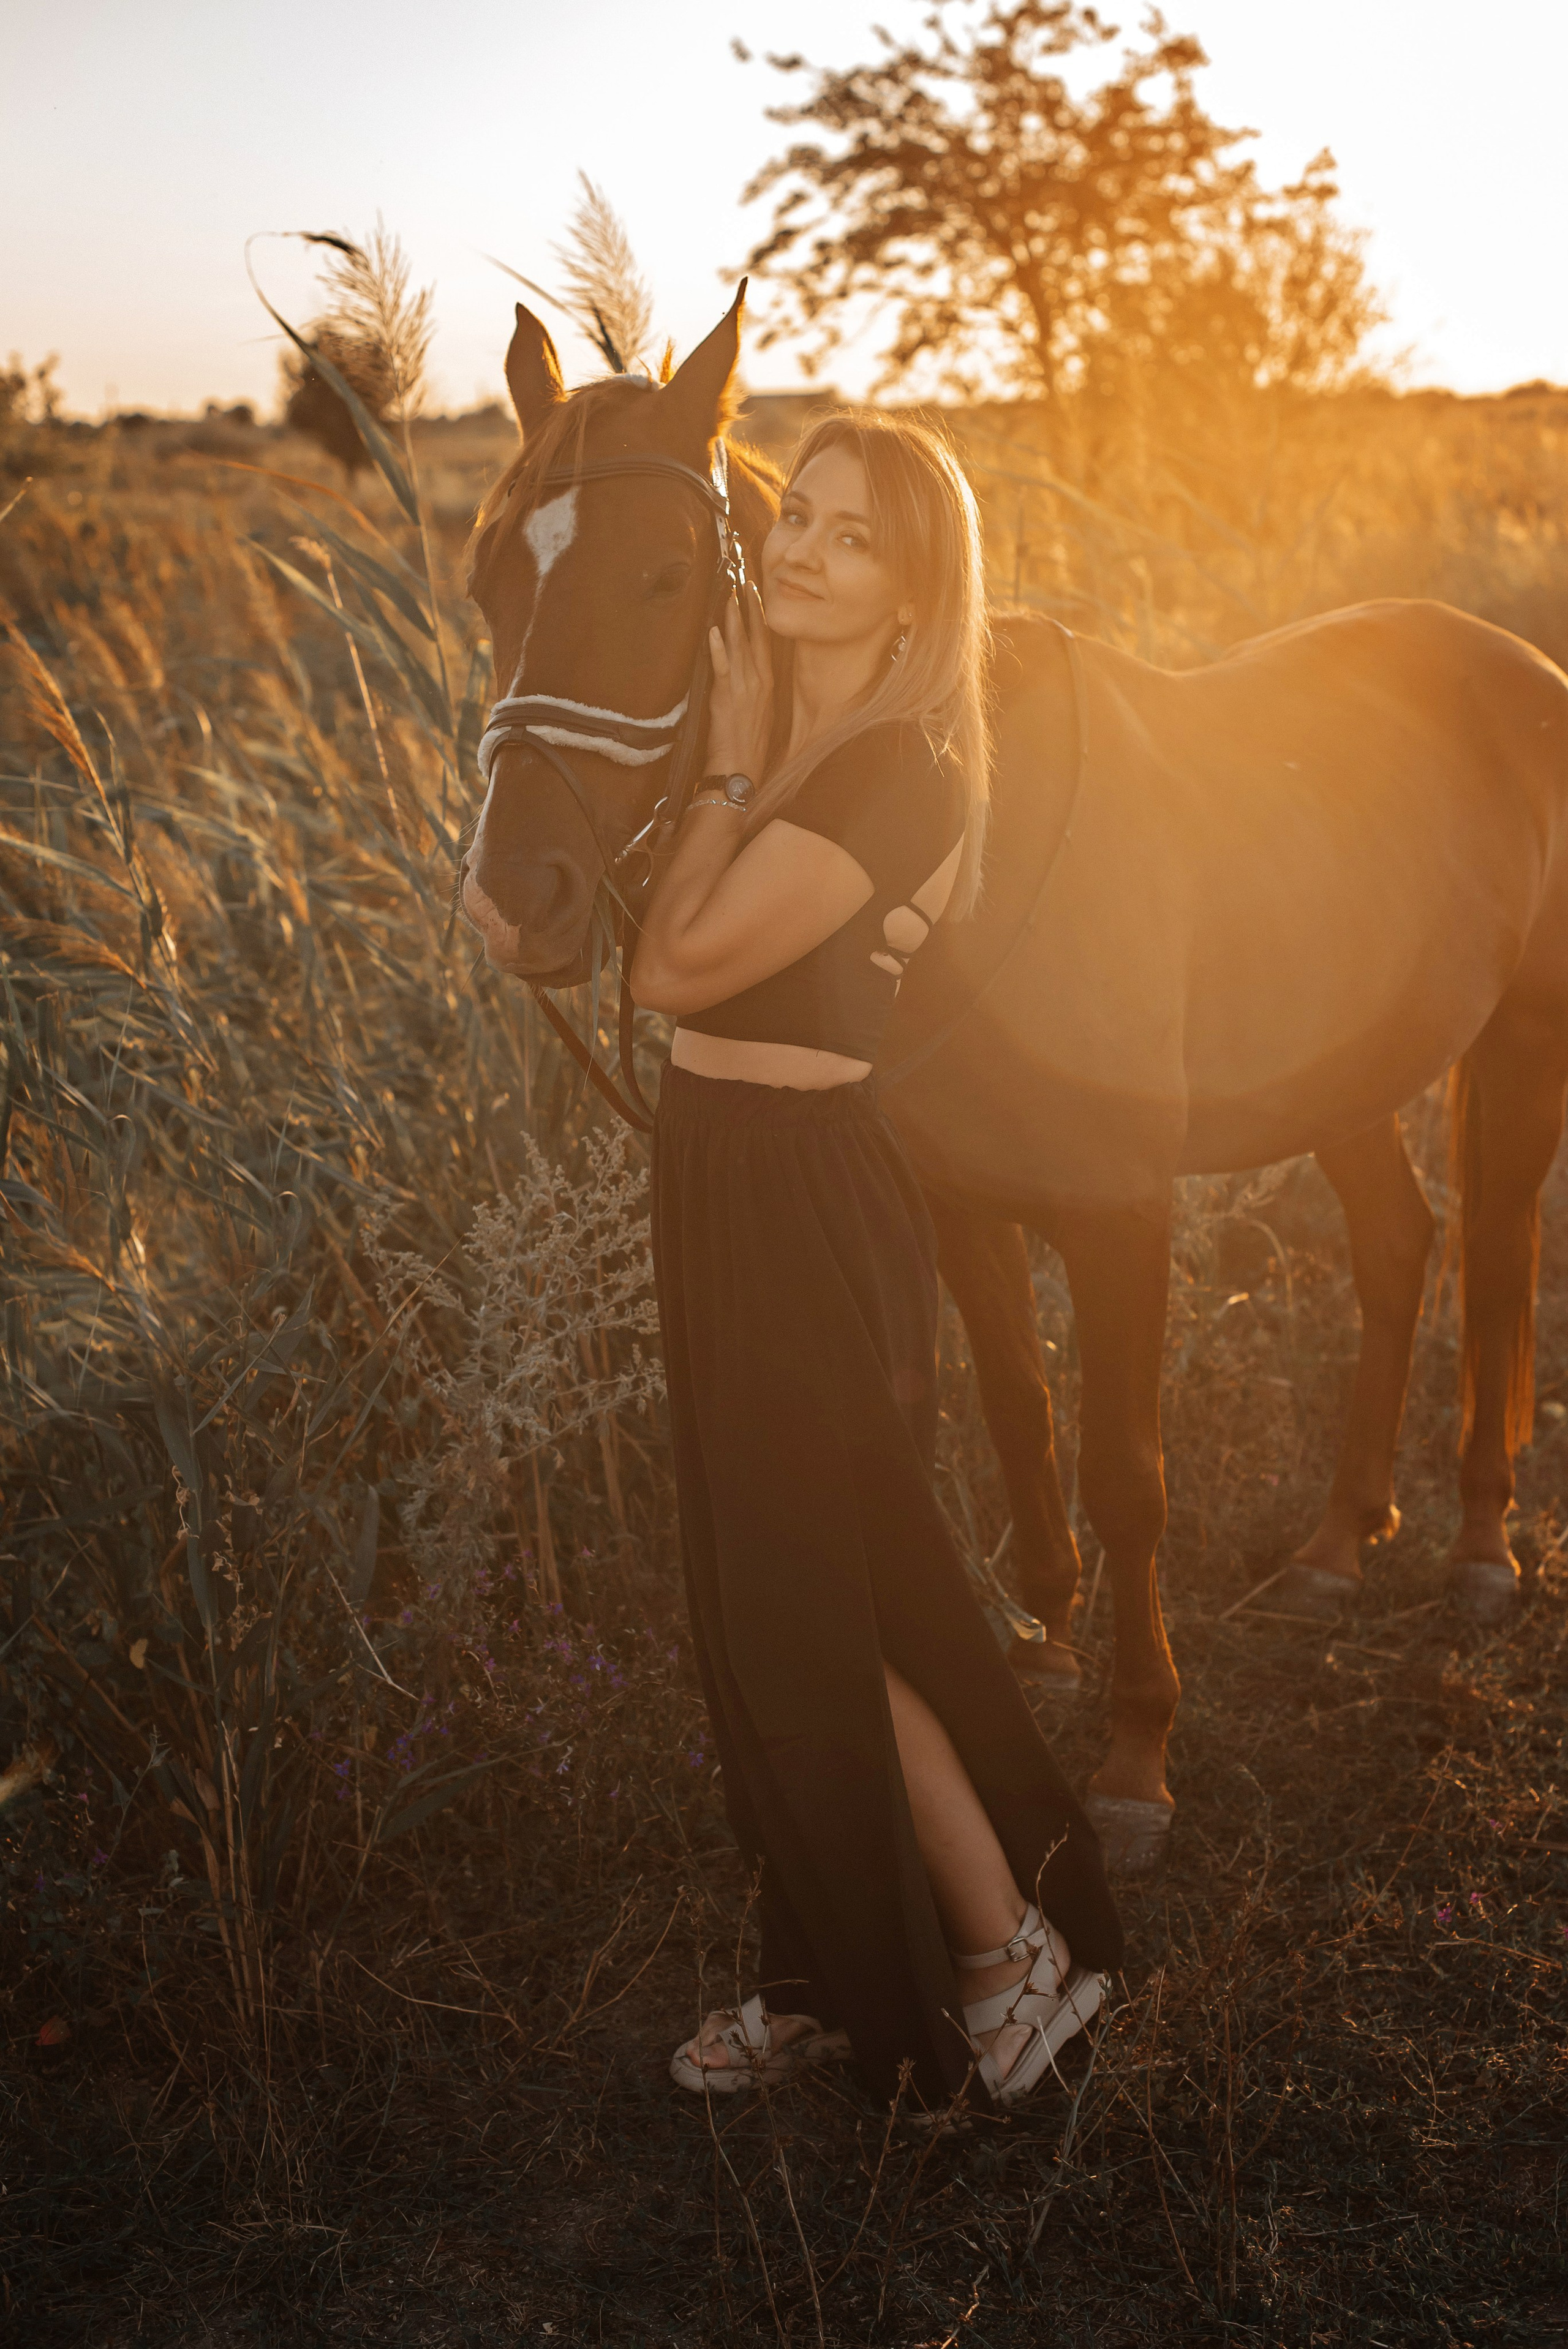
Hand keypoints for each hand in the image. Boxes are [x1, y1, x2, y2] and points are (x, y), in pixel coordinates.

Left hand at [705, 581, 772, 783]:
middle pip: (756, 637)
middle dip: (751, 607)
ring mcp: (744, 689)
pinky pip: (723, 669)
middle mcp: (760, 682)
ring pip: (739, 646)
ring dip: (733, 619)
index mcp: (768, 684)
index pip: (766, 642)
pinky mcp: (727, 699)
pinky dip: (718, 649)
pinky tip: (714, 631)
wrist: (741, 772)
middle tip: (746, 580)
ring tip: (729, 595)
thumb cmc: (749, 748)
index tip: (757, 592)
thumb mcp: (759, 714)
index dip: (761, 616)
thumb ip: (754, 689)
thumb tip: (748, 672)